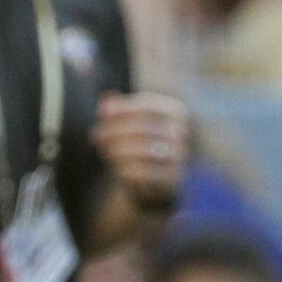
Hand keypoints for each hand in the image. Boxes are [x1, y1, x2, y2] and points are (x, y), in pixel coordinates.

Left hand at [92, 91, 188, 207]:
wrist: (157, 178)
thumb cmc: (141, 140)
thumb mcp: (129, 120)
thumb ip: (118, 108)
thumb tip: (106, 102)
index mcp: (177, 112)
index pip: (148, 106)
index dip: (122, 109)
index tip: (102, 114)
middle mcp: (184, 134)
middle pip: (145, 128)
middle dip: (115, 130)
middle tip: (96, 135)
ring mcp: (182, 158)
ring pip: (145, 151)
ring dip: (118, 150)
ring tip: (104, 150)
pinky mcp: (175, 180)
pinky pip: (146, 173)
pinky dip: (126, 167)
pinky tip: (115, 165)